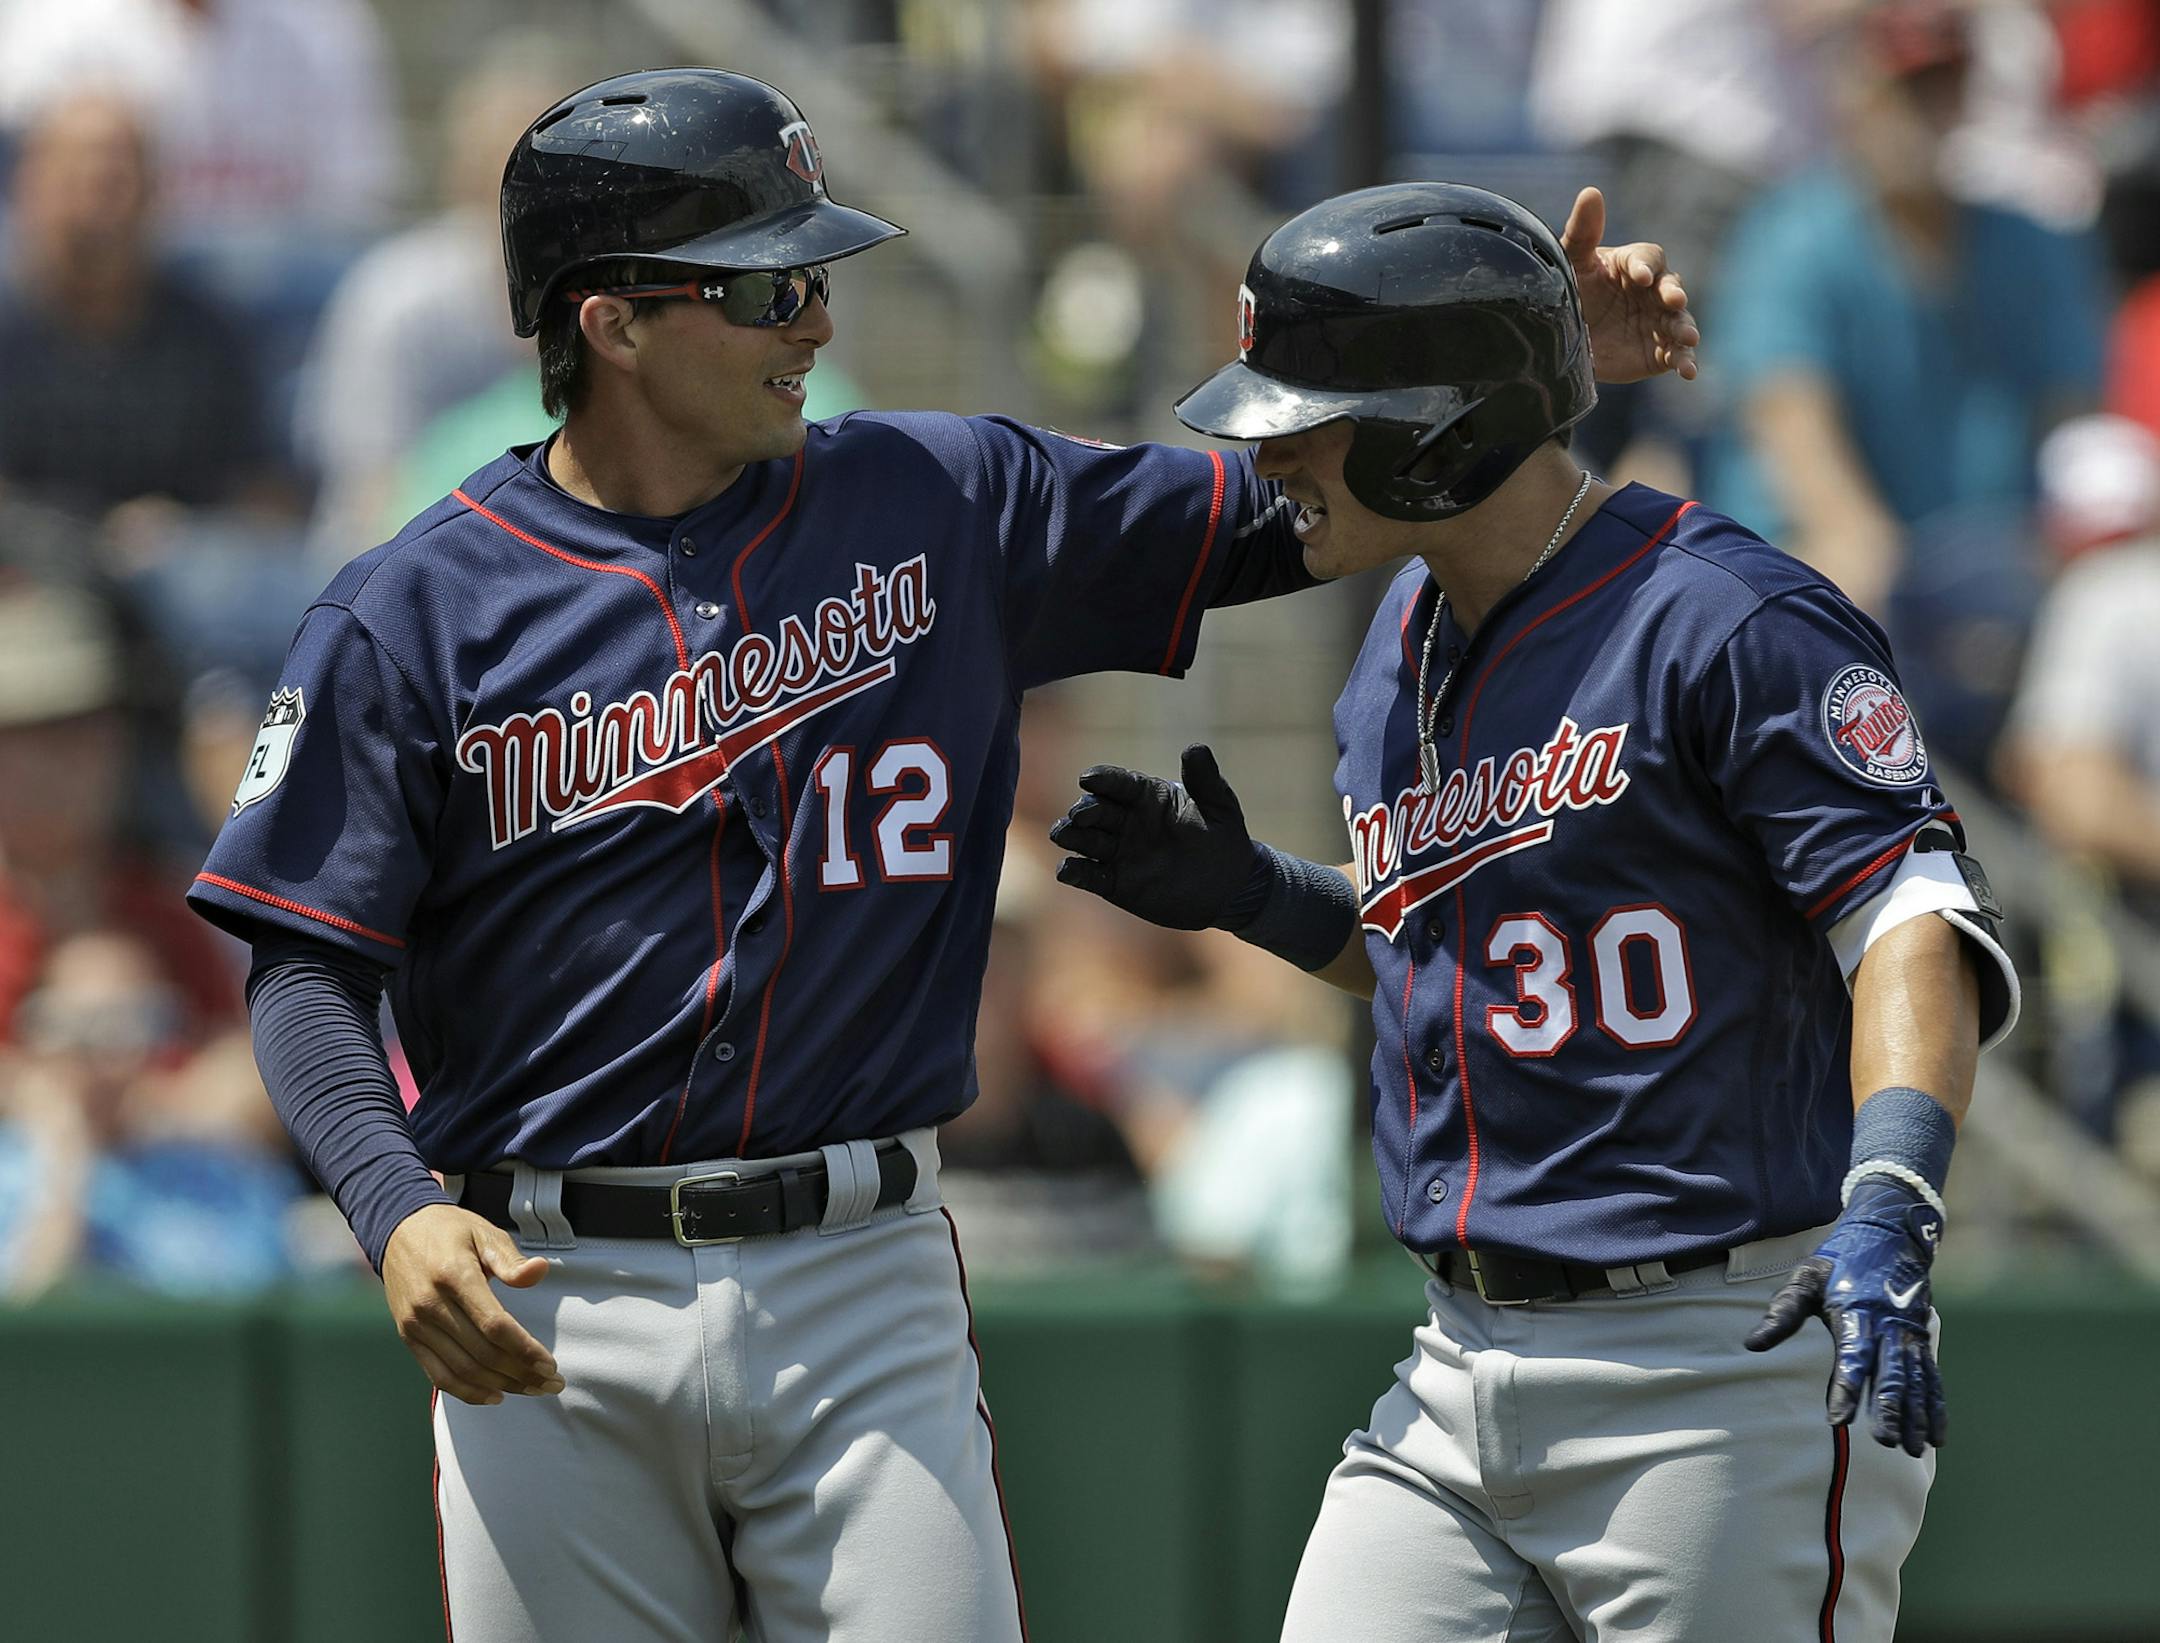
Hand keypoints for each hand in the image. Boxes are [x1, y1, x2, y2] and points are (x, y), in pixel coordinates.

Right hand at [381, 1203, 564, 1405]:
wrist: (399, 1231)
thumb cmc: (450, 1232)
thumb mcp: (484, 1233)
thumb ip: (511, 1260)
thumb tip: (539, 1271)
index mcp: (455, 1276)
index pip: (495, 1326)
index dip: (525, 1350)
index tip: (549, 1365)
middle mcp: (431, 1305)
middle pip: (482, 1353)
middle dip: (522, 1374)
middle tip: (551, 1383)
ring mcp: (416, 1325)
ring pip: (463, 1370)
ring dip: (501, 1386)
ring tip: (532, 1390)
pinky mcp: (408, 1337)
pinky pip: (438, 1375)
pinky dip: (467, 1392)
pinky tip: (495, 1395)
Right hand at [1049, 744, 1255, 929]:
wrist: (1228, 888)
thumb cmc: (1224, 839)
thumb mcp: (1220, 807)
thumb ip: (1205, 780)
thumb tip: (1195, 748)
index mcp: (1147, 797)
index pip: (1119, 783)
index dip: (1103, 779)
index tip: (1089, 778)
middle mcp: (1127, 821)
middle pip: (1095, 810)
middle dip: (1084, 810)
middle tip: (1080, 815)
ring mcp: (1118, 852)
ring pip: (1085, 840)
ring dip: (1071, 835)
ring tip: (1062, 834)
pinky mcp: (1115, 883)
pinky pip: (1090, 875)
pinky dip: (1076, 872)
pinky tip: (1067, 871)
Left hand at [1559, 186, 1699, 384]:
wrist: (1562, 339)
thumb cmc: (1570, 291)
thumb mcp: (1570, 262)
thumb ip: (1581, 231)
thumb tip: (1591, 192)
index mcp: (1634, 265)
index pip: (1649, 259)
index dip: (1645, 266)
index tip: (1637, 276)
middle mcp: (1653, 291)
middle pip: (1672, 288)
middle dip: (1674, 294)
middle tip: (1673, 300)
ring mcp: (1658, 322)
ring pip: (1680, 322)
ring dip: (1686, 329)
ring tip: (1687, 338)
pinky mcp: (1658, 352)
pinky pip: (1677, 355)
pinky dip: (1685, 362)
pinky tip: (1688, 372)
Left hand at [1745, 1177, 1945, 1454]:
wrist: (1888, 1234)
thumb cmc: (1838, 1262)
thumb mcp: (1805, 1279)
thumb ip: (1781, 1313)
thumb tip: (1751, 1344)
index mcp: (1856, 1312)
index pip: (1850, 1357)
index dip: (1844, 1389)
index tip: (1838, 1420)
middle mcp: (1888, 1326)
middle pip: (1890, 1374)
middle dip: (1890, 1409)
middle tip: (1888, 1443)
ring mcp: (1909, 1334)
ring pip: (1915, 1381)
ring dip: (1917, 1415)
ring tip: (1914, 1450)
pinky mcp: (1921, 1340)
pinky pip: (1931, 1377)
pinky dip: (1936, 1407)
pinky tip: (1937, 1437)